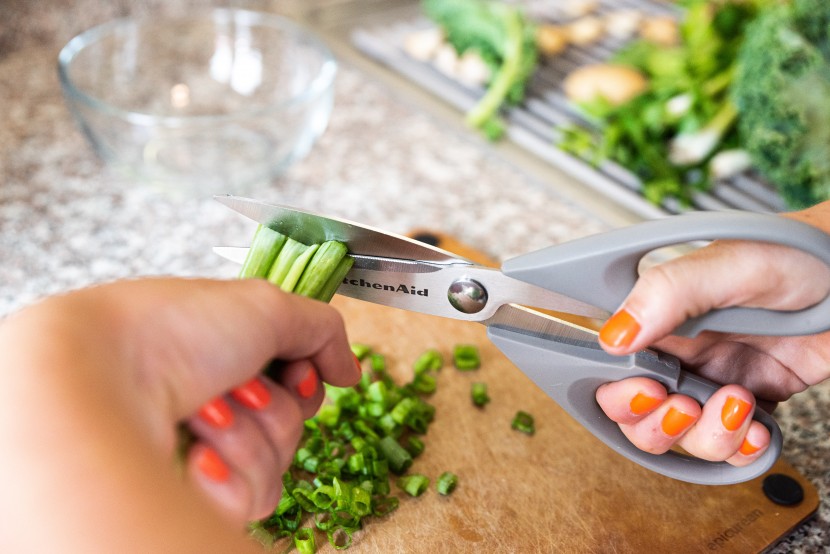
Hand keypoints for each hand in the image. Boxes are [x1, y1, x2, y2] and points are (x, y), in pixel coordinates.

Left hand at [0, 278, 359, 551]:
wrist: (98, 378)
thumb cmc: (171, 329)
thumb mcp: (266, 307)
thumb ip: (323, 330)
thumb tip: (350, 371)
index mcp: (232, 359)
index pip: (300, 387)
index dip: (307, 383)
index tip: (297, 373)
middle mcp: (219, 404)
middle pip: (293, 428)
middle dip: (271, 407)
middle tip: (234, 386)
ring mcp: (205, 451)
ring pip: (277, 466)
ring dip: (244, 435)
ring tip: (200, 413)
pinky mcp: (193, 494)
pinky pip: (250, 498)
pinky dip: (227, 472)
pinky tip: (193, 454)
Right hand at [596, 202, 829, 466]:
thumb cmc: (803, 253)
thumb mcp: (732, 264)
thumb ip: (667, 293)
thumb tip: (612, 336)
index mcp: (661, 317)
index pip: (613, 367)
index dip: (620, 392)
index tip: (648, 390)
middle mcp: (682, 352)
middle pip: (639, 414)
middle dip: (658, 424)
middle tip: (687, 406)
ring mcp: (716, 379)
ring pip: (685, 437)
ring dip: (709, 437)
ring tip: (740, 405)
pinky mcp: (753, 401)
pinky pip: (732, 445)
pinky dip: (743, 449)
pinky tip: (759, 428)